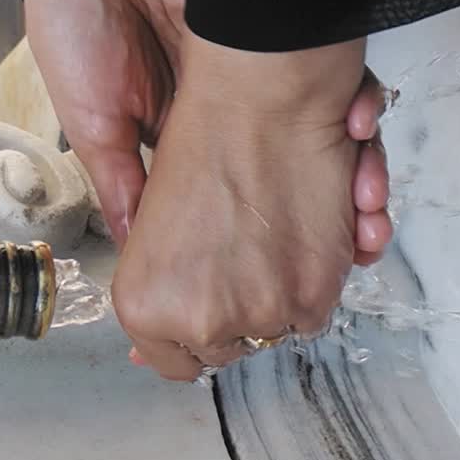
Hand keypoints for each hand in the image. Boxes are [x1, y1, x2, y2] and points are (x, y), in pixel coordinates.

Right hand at [22, 0, 391, 260]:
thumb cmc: (82, 28)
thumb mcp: (94, 123)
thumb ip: (125, 184)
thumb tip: (140, 248)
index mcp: (190, 154)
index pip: (246, 217)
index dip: (280, 251)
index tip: (299, 288)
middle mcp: (237, 127)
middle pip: (307, 194)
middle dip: (339, 226)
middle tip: (361, 243)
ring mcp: (269, 93)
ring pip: (338, 155)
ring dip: (363, 184)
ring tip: (368, 202)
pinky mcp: (294, 51)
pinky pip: (350, 92)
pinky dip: (365, 113)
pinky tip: (359, 122)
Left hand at [112, 35, 367, 379]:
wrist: (260, 98)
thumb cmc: (203, 143)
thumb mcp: (150, 227)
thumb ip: (151, 292)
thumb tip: (145, 358)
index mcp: (143, 307)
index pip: (175, 361)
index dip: (195, 324)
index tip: (209, 301)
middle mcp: (199, 323)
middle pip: (229, 347)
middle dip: (237, 308)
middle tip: (243, 250)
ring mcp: (257, 317)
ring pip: (275, 329)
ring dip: (281, 291)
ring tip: (274, 231)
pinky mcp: (311, 301)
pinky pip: (314, 315)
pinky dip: (316, 280)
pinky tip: (304, 232)